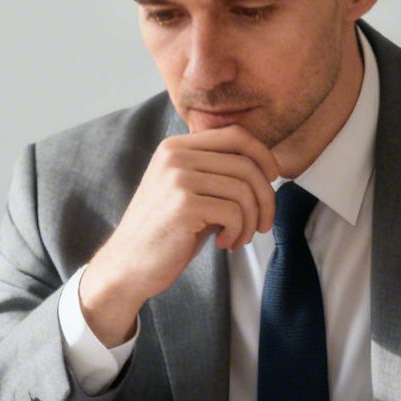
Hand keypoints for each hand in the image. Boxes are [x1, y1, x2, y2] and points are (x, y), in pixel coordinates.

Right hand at [80, 126, 279, 345]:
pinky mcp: (183, 205)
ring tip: (238, 238)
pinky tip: (224, 243)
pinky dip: (237, 232)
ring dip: (250, 220)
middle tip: (262, 224)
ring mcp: (178, 178)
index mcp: (176, 147)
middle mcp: (176, 155)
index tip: (273, 179)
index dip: (263, 155)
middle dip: (265, 197)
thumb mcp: (190, 192)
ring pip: (244, 189)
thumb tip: (267, 168)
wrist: (127, 265)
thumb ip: (218, 174)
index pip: (235, 135)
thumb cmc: (165, 232)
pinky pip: (234, 212)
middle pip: (246, 164)